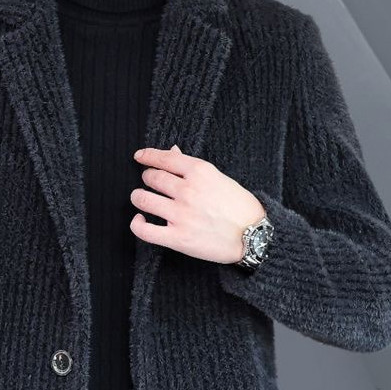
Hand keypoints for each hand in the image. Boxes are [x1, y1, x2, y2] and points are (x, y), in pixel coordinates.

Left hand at [130, 144, 265, 263]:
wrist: (254, 236)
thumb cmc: (239, 206)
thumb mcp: (219, 178)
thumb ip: (192, 167)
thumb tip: (172, 151)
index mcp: (200, 172)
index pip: (164, 158)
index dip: (147, 156)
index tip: (140, 157)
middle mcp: (188, 191)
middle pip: (151, 177)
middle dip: (147, 178)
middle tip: (150, 182)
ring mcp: (181, 215)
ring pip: (143, 199)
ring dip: (138, 197)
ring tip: (142, 199)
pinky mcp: (177, 238)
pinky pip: (145, 231)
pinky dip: (137, 224)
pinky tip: (139, 221)